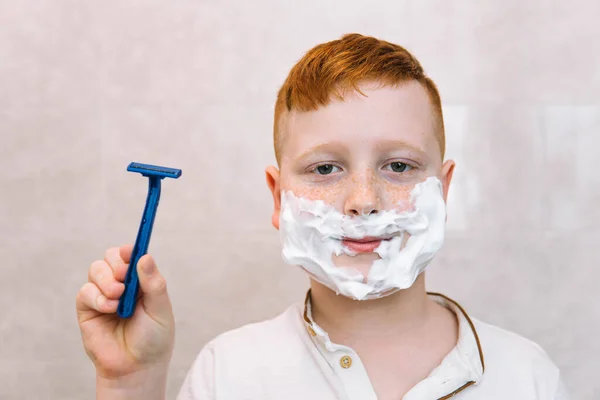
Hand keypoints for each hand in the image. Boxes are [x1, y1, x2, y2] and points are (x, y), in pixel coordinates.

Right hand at [76, 245, 174, 378]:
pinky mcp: (88, 308)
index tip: (130, 252)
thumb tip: (144, 257)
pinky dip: (97, 297)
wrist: (136, 367)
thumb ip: (154, 283)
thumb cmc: (153, 338)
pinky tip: (109, 309)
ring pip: (96, 269)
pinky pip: (85, 291)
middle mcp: (122, 283)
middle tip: (123, 277)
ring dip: (107, 280)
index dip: (130, 250)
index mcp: (142, 280)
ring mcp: (104, 294)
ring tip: (118, 299)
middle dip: (116, 263)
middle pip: (111, 256)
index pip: (132, 255)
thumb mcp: (160, 309)